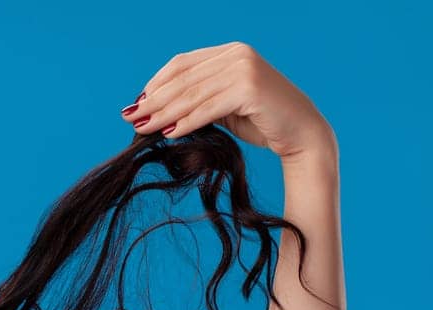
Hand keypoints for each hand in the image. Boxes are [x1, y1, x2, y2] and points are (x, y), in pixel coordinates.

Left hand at [120, 42, 334, 161]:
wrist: (302, 134)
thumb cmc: (262, 121)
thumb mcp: (224, 105)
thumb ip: (198, 99)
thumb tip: (155, 110)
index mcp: (230, 51)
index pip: (182, 64)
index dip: (156, 83)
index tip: (137, 103)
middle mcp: (237, 54)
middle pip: (183, 78)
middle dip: (153, 100)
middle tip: (130, 118)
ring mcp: (244, 68)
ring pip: (192, 94)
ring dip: (163, 113)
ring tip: (143, 128)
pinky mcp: (250, 88)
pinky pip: (208, 108)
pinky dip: (186, 122)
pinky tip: (169, 133)